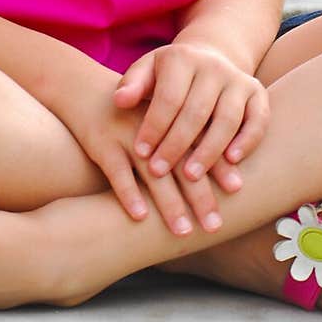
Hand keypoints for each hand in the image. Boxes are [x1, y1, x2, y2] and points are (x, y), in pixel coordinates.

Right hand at [58, 74, 234, 236]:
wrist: (84, 89)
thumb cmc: (131, 112)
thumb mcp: (158, 115)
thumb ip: (186, 134)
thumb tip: (221, 170)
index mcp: (170, 116)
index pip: (201, 142)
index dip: (218, 165)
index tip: (236, 189)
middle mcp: (153, 126)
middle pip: (182, 162)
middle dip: (200, 196)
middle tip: (215, 225)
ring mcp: (127, 134)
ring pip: (152, 173)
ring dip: (169, 204)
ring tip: (183, 231)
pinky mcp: (101, 143)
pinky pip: (117, 172)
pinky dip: (128, 193)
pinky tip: (139, 216)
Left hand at [113, 40, 269, 192]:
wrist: (208, 57)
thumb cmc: (168, 74)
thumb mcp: (146, 71)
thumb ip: (132, 85)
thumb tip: (119, 100)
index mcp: (182, 58)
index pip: (168, 98)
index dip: (154, 127)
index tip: (140, 153)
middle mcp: (213, 66)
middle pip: (196, 111)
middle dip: (176, 145)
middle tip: (159, 172)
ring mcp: (238, 79)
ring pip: (227, 118)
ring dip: (210, 150)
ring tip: (191, 177)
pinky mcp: (257, 93)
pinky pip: (258, 119)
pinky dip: (248, 140)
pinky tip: (231, 162)